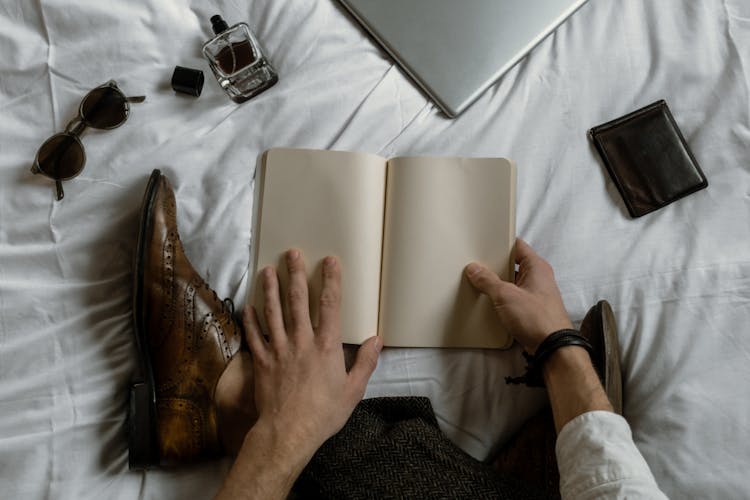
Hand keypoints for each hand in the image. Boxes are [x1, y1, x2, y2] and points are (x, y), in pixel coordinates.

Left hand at [243, 249, 381, 453]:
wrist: (288, 433)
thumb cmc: (323, 414)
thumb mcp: (354, 391)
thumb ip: (365, 363)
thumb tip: (377, 340)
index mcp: (326, 347)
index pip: (330, 306)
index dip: (331, 281)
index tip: (330, 261)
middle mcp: (301, 342)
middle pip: (298, 301)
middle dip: (295, 275)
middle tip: (292, 254)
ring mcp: (279, 350)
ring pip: (273, 312)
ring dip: (270, 289)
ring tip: (268, 270)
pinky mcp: (262, 362)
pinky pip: (254, 336)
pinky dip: (251, 320)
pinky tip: (248, 306)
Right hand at [465, 238, 572, 353]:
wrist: (552, 347)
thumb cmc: (536, 317)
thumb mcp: (505, 295)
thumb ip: (488, 281)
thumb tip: (474, 269)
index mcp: (536, 266)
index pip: (517, 246)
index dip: (500, 243)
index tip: (484, 244)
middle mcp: (538, 277)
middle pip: (513, 264)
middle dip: (495, 265)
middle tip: (477, 264)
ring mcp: (536, 293)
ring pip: (512, 281)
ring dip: (498, 283)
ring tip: (479, 281)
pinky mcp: (532, 308)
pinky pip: (514, 296)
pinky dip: (502, 296)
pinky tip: (489, 300)